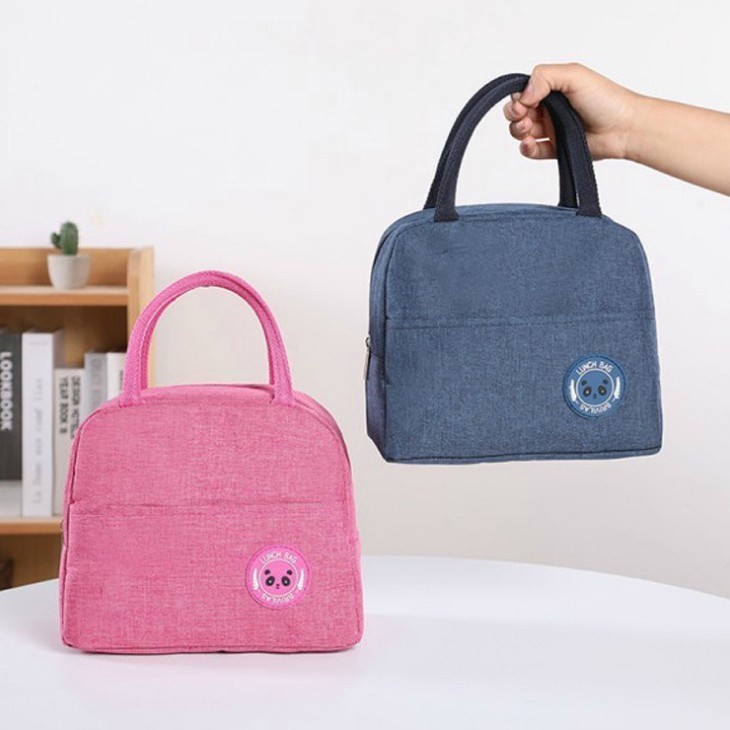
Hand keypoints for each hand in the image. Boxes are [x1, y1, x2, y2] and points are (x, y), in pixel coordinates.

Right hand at [503, 63, 639, 160]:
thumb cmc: (606, 100)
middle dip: (514, 115)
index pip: (522, 92)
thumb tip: (522, 95)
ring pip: (521, 132)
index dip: (516, 98)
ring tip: (527, 132)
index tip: (522, 104)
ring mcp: (551, 129)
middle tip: (523, 117)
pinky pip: (531, 151)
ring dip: (517, 131)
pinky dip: (526, 149)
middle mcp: (550, 108)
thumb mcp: (574, 75)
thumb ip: (544, 76)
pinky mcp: (554, 149)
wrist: (624, 128)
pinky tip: (530, 144)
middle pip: (517, 112)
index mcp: (552, 88)